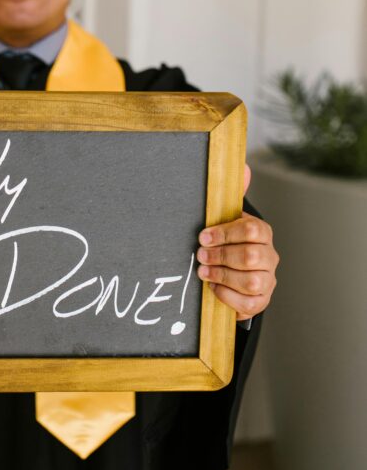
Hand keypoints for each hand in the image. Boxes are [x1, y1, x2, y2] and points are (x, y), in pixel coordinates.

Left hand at [196, 164, 278, 320]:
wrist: (235, 274)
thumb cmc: (228, 243)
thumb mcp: (227, 220)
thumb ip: (232, 197)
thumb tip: (244, 168)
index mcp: (262, 233)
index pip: (251, 229)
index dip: (225, 233)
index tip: (202, 237)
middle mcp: (270, 256)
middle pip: (251, 255)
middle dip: (221, 255)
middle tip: (200, 255)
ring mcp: (268, 280)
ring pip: (252, 280)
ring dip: (222, 275)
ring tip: (203, 272)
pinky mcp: (261, 300)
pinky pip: (249, 302)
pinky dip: (228, 296)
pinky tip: (213, 287)